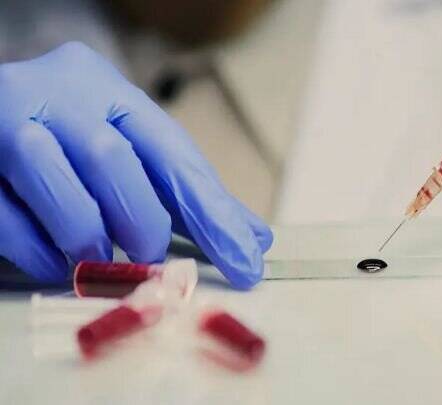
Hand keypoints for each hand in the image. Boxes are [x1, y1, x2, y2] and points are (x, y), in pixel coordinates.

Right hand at [0, 42, 271, 288]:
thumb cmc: (72, 139)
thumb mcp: (134, 154)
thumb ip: (187, 196)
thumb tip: (253, 240)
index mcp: (110, 92)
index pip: (174, 155)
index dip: (213, 214)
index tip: (245, 263)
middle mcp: (59, 95)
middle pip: (113, 158)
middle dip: (140, 220)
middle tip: (150, 257)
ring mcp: (7, 119)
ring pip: (54, 176)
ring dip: (85, 233)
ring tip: (98, 259)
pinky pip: (4, 214)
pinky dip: (37, 250)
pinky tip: (56, 264)